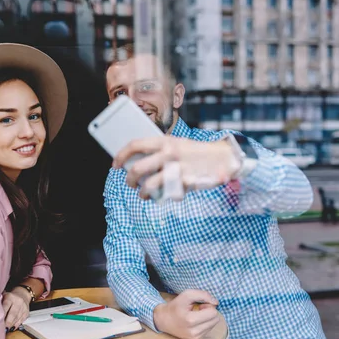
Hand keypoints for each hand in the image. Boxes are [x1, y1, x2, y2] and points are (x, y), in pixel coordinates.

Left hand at [2, 288, 31, 330]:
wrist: (22, 294)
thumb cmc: (9, 298)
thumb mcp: (3, 296)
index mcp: (10, 297)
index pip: (6, 306)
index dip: (2, 315)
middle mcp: (18, 301)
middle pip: (13, 314)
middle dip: (7, 322)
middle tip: (2, 329)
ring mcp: (23, 307)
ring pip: (17, 318)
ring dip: (11, 325)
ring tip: (5, 330)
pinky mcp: (26, 312)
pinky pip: (21, 320)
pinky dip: (16, 325)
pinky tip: (11, 328)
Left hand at [113, 137, 237, 198]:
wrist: (223, 157)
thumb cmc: (193, 152)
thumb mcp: (176, 144)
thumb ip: (157, 151)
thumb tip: (134, 163)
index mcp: (164, 141)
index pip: (135, 145)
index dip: (121, 155)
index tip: (115, 165)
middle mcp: (169, 154)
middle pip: (137, 169)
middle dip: (129, 179)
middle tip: (130, 183)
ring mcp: (177, 169)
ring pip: (149, 186)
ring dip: (143, 193)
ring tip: (143, 195)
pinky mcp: (186, 183)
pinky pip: (167, 195)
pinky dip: (164, 197)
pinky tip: (165, 195)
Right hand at [153, 290, 219, 338]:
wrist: (164, 320)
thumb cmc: (175, 306)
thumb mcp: (186, 295)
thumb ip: (203, 295)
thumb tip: (216, 302)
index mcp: (191, 320)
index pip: (213, 313)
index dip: (208, 306)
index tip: (199, 305)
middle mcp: (194, 331)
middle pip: (216, 319)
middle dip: (209, 312)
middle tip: (198, 310)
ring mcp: (195, 338)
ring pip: (213, 325)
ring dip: (207, 318)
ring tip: (196, 316)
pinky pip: (209, 330)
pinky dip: (204, 324)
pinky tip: (195, 322)